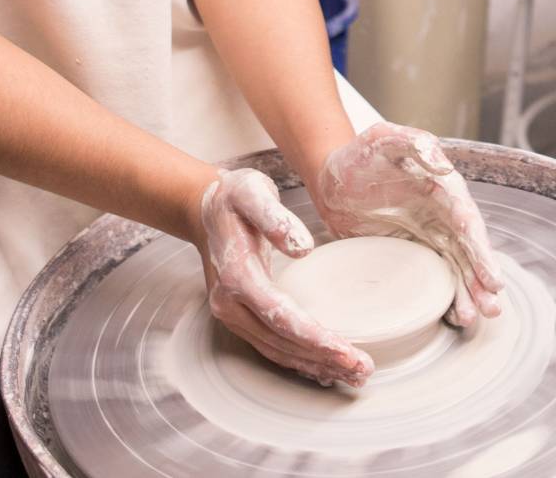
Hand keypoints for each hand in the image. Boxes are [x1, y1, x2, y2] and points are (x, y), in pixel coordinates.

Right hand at [196, 168, 373, 387]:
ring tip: (352, 374)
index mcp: (236, 275)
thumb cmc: (233, 198)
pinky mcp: (237, 316)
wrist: (204, 209)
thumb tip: (303, 248)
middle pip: (281, 342)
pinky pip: (269, 346)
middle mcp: (229, 303)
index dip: (316, 339)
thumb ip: (275, 217)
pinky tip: (322, 367)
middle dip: (323, 359)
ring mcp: (230, 313)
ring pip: (276, 350)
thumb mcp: (253, 193)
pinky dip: (297, 360)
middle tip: (363, 370)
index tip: (348, 352)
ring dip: (314, 365)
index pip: (281, 317)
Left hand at [315, 121, 503, 326]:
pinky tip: (452, 315)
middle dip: (481, 280)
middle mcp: (441, 214)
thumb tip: (443, 165)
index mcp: (442, 188)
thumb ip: (412, 143)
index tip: (492, 278)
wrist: (331, 176)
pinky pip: (433, 276)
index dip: (480, 250)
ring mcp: (427, 235)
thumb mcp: (383, 139)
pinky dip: (445, 295)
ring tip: (472, 318)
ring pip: (455, 267)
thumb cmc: (358, 154)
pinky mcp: (410, 252)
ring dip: (467, 293)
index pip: (466, 222)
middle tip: (491, 307)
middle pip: (467, 251)